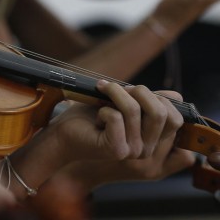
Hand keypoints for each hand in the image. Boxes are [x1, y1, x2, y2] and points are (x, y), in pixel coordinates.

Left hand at [50, 84, 191, 189]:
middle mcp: (147, 150)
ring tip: (101, 93)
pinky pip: (116, 117)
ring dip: (115, 92)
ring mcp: (133, 152)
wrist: (63, 134)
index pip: (175, 117)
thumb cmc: (91, 116)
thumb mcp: (124, 105)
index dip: (159, 97)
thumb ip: (148, 102)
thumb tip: (176, 96)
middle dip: (139, 90)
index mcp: (153, 140)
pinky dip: (103, 108)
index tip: (134, 90)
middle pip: (161, 112)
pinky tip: (96, 116)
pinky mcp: (116, 149)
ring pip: (135, 110)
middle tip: (116, 88)